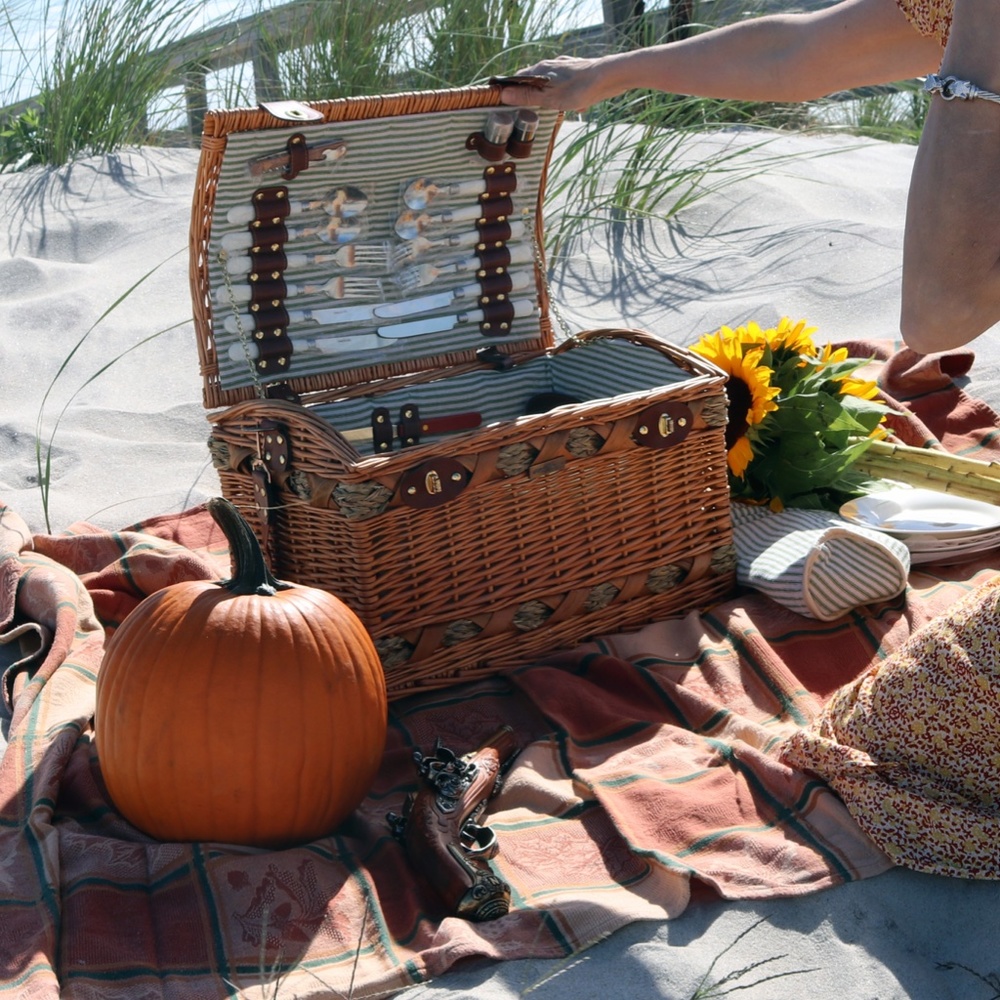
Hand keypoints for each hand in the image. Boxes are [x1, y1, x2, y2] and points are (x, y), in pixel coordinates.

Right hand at [499, 55, 617, 111]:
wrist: (608, 77)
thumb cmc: (578, 89)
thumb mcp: (550, 98)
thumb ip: (528, 96)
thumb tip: (504, 94)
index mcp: (540, 69)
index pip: (517, 78)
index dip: (510, 90)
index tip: (505, 103)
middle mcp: (550, 65)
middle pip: (533, 81)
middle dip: (530, 96)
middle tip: (530, 112)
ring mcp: (564, 67)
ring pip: (549, 83)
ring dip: (549, 96)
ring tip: (553, 110)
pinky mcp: (577, 71)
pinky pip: (565, 85)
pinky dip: (565, 95)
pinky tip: (573, 105)